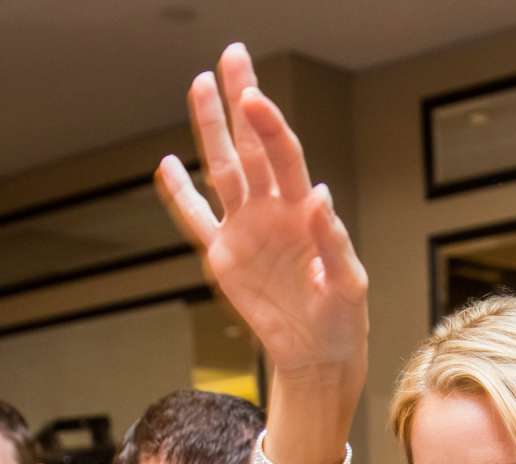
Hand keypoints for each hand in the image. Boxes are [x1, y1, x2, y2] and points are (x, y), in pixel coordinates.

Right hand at [156, 44, 365, 384]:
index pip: (283, 156)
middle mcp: (272, 210)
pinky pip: (195, 220)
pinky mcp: (223, 257)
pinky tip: (166, 165)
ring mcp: (245, 229)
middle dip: (242, 100)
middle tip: (232, 56)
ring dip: (210, 129)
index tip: (253, 97)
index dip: (268, 127)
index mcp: (305, 210)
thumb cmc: (341, 318)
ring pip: (221, 170)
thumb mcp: (349, 285)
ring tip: (199, 85)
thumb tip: (318, 196)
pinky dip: (179, 195)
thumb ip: (334, 243)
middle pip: (252, 145)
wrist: (317, 354)